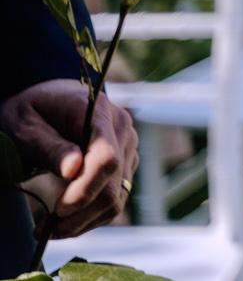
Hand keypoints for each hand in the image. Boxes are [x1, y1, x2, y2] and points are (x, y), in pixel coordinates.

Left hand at [0, 80, 138, 235]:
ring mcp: (127, 146)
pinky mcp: (125, 163)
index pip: (106, 156)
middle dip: (81, 213)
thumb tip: (72, 169)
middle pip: (114, 181)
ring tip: (51, 230)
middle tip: (45, 230)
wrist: (47, 101)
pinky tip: (67, 223)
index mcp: (99, 113)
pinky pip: (117, 197)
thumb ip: (51, 146)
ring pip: (119, 195)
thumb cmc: (32, 111)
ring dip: (87, 220)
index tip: (58, 210)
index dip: (85, 188)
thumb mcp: (27, 126)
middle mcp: (122, 129)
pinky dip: (93, 217)